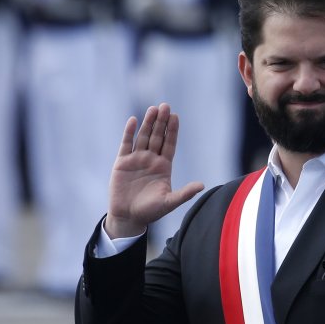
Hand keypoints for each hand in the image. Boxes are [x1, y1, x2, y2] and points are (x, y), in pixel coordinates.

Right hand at [105, 104, 203, 238]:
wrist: (128, 217)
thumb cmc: (150, 211)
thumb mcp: (169, 202)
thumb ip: (184, 193)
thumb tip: (202, 185)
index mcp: (163, 166)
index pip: (169, 144)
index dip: (172, 131)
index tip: (176, 117)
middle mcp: (151, 160)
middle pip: (157, 137)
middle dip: (161, 122)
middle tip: (165, 106)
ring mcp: (136, 159)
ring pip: (143, 137)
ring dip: (148, 123)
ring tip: (153, 109)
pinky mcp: (122, 162)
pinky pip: (126, 144)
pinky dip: (130, 132)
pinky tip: (134, 120)